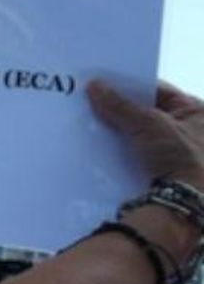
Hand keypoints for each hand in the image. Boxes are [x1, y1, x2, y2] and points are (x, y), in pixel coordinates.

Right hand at [89, 79, 203, 187]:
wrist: (183, 202)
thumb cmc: (179, 156)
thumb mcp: (148, 124)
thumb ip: (120, 104)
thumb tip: (94, 85)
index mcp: (198, 112)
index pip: (158, 90)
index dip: (131, 85)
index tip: (104, 82)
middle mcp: (192, 129)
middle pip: (148, 110)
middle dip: (122, 107)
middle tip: (93, 99)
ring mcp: (178, 150)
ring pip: (141, 131)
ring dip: (120, 128)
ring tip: (91, 119)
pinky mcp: (166, 169)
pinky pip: (140, 149)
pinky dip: (123, 145)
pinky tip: (101, 142)